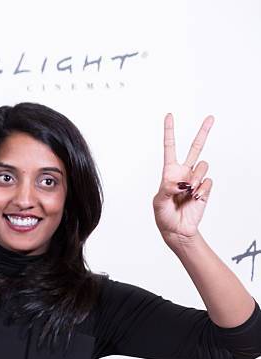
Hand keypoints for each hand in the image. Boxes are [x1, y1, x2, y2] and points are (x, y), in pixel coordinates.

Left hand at [153, 113, 213, 245]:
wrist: (177, 230)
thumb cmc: (163, 216)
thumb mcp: (159, 202)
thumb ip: (167, 189)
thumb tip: (180, 182)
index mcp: (169, 172)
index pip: (170, 148)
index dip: (169, 131)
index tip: (169, 115)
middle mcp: (184, 172)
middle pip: (195, 148)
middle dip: (203, 132)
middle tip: (211, 117)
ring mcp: (195, 180)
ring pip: (203, 166)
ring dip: (196, 178)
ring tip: (189, 191)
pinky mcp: (205, 189)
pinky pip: (207, 181)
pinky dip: (202, 190)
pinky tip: (195, 198)